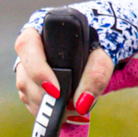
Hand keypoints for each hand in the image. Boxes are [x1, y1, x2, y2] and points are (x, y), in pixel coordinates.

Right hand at [14, 0, 137, 119]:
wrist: (112, 34)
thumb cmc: (107, 34)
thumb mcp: (107, 51)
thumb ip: (97, 74)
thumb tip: (81, 105)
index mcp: (43, 24)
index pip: (27, 45)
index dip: (38, 70)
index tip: (57, 91)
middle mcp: (32, 43)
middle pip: (25, 74)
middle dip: (46, 97)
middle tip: (72, 109)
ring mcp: (30, 62)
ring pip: (26, 90)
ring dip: (47, 107)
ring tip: (74, 112)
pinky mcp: (34, 79)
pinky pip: (32, 98)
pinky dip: (48, 109)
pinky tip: (67, 112)